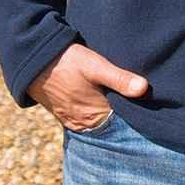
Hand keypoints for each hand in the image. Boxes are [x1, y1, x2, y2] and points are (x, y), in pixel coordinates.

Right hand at [26, 42, 148, 130]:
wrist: (33, 60)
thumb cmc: (66, 61)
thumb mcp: (95, 66)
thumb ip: (119, 78)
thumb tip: (144, 89)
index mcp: (94, 116)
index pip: (123, 123)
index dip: (137, 115)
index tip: (151, 107)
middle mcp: (83, 124)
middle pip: (112, 124)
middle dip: (125, 116)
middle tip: (144, 105)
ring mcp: (73, 120)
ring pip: (100, 122)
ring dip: (111, 114)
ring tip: (125, 102)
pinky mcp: (66, 114)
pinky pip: (87, 118)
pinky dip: (98, 112)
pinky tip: (104, 100)